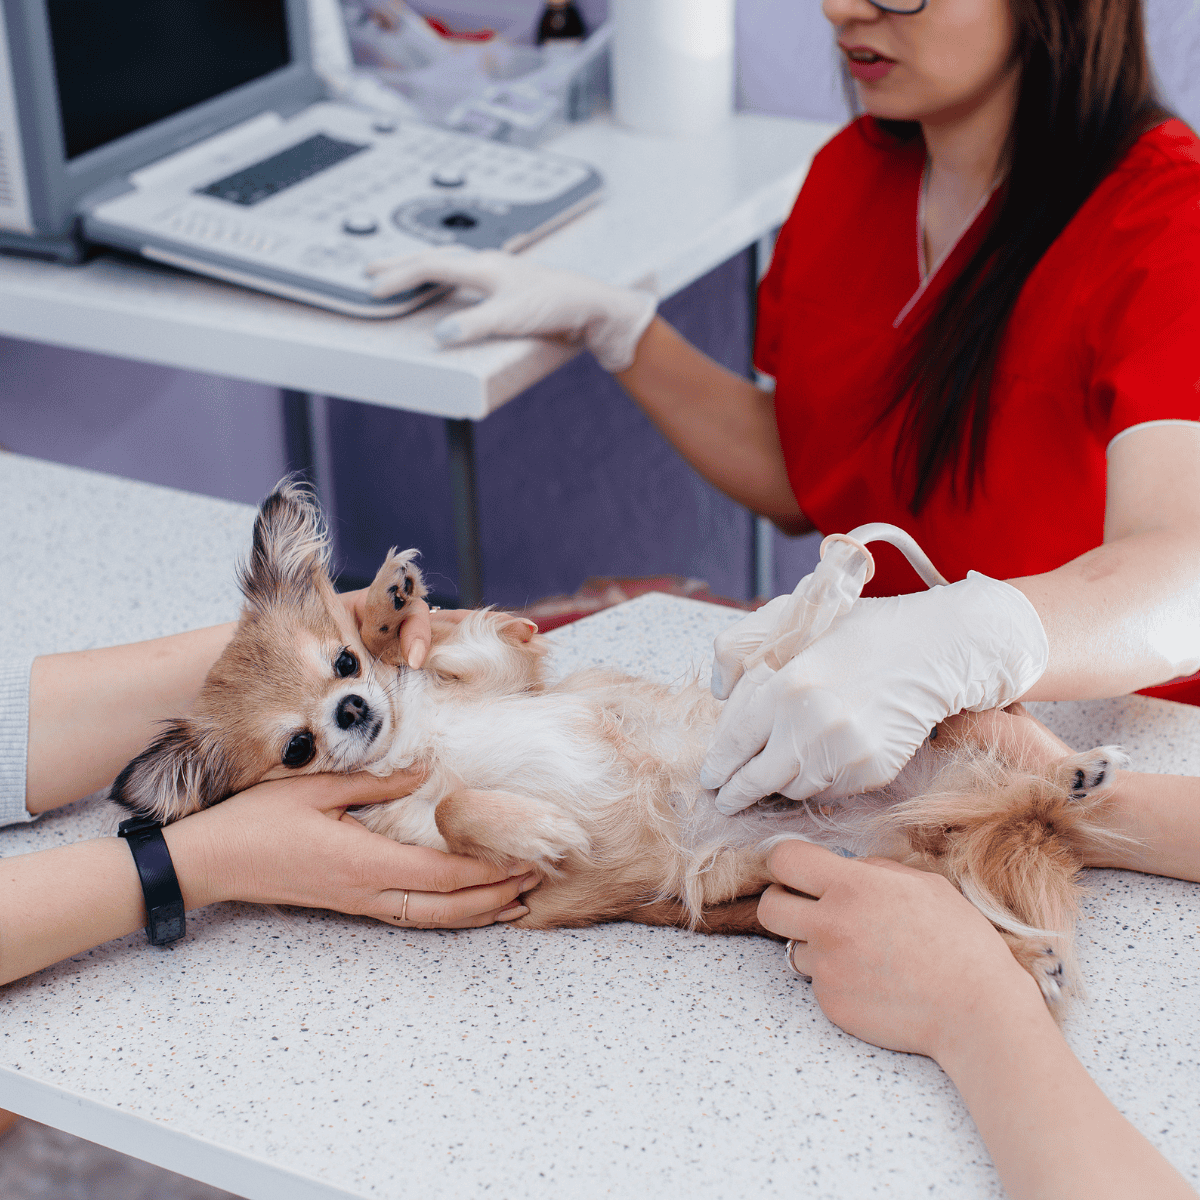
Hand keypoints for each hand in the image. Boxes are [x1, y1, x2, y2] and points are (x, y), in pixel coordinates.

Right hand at [166, 769, 537, 928]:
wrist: (208, 863)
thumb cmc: (255, 820)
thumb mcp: (317, 789)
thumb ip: (377, 783)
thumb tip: (428, 771)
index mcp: (364, 862)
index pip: (442, 875)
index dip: (488, 871)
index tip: (524, 859)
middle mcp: (367, 891)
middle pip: (445, 908)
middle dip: (494, 897)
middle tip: (536, 881)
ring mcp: (358, 902)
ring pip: (430, 919)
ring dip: (475, 912)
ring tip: (515, 900)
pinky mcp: (349, 903)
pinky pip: (409, 915)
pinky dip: (445, 912)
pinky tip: (462, 904)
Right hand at [366, 247, 657, 371]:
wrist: (592, 307)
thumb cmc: (557, 306)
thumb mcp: (512, 318)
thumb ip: (474, 326)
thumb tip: (440, 336)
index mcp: (483, 267)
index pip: (430, 266)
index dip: (399, 277)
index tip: (373, 289)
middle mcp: (487, 264)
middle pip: (433, 257)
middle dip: (400, 263)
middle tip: (370, 269)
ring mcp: (497, 273)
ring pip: (448, 262)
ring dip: (420, 266)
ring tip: (400, 273)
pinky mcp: (507, 286)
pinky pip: (464, 274)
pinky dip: (443, 276)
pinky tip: (446, 285)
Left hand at [701, 573, 1048, 811]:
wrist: (934, 649)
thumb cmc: (859, 631)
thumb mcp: (791, 617)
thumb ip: (740, 647)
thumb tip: (718, 691)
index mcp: (787, 685)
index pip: (734, 742)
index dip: (718, 765)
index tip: (710, 777)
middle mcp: (814, 725)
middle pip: (758, 779)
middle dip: (737, 793)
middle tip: (727, 799)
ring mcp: (846, 752)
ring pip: (792, 789)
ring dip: (778, 785)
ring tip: (773, 777)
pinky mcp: (873, 771)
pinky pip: (829, 792)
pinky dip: (816, 783)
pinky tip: (815, 766)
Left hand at [758, 840, 1042, 1061]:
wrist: (977, 1011)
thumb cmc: (959, 942)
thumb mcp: (923, 885)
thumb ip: (872, 871)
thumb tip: (841, 866)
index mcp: (852, 887)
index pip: (783, 860)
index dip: (787, 864)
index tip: (798, 871)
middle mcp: (831, 925)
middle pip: (769, 906)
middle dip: (783, 903)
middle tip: (809, 909)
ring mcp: (827, 968)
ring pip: (795, 947)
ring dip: (817, 946)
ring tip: (864, 954)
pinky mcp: (831, 1004)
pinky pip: (817, 983)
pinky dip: (837, 980)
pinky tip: (874, 983)